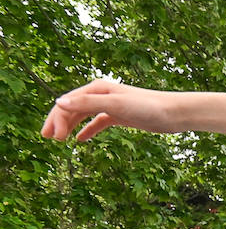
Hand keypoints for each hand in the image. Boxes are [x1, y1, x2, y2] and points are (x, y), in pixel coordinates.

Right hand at [42, 79, 180, 141]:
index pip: (68, 103)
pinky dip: (88, 130)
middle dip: (59, 122)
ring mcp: (110, 105)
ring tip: (59, 140)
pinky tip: (80, 140)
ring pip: (83, 115)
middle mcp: (101, 94)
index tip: (52, 138)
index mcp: (96, 88)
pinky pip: (98, 122)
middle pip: (72, 108)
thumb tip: (59, 103)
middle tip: (49, 139)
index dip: (56, 119)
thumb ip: (88, 103)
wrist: (173, 113)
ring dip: (70, 126)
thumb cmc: (147, 105)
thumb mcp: (115, 104)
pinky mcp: (120, 116)